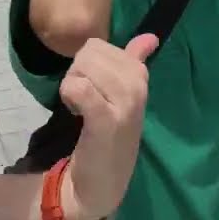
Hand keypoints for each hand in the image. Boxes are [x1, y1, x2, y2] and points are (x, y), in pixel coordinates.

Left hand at [59, 34, 157, 219]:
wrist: (103, 182)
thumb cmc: (110, 136)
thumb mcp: (125, 95)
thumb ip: (135, 62)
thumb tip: (150, 36)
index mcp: (140, 76)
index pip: (100, 46)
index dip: (85, 65)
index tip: (94, 89)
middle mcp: (137, 87)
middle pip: (88, 53)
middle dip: (77, 73)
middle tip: (85, 100)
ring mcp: (124, 104)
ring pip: (81, 67)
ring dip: (71, 86)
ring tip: (83, 108)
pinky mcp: (106, 121)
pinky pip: (79, 88)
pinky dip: (69, 97)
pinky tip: (77, 113)